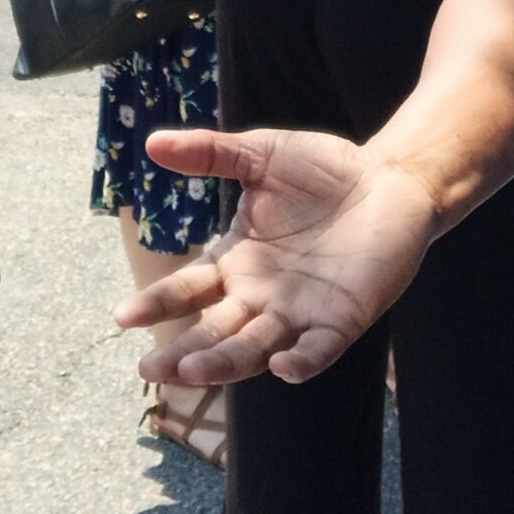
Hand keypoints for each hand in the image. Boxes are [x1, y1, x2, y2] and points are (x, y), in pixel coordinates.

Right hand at [121, 129, 440, 384]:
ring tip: (193, 371)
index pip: (188, 290)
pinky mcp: (343, 318)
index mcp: (237, 263)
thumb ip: (211, 153)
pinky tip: (283, 368)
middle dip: (184, 351)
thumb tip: (151, 142)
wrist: (391, 179)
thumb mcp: (261, 155)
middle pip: (215, 332)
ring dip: (226, 363)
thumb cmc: (324, 170)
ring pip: (256, 348)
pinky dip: (301, 362)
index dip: (157, 303)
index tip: (122, 317)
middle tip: (150, 369)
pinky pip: (319, 349)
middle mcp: (262, 296)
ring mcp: (301, 312)